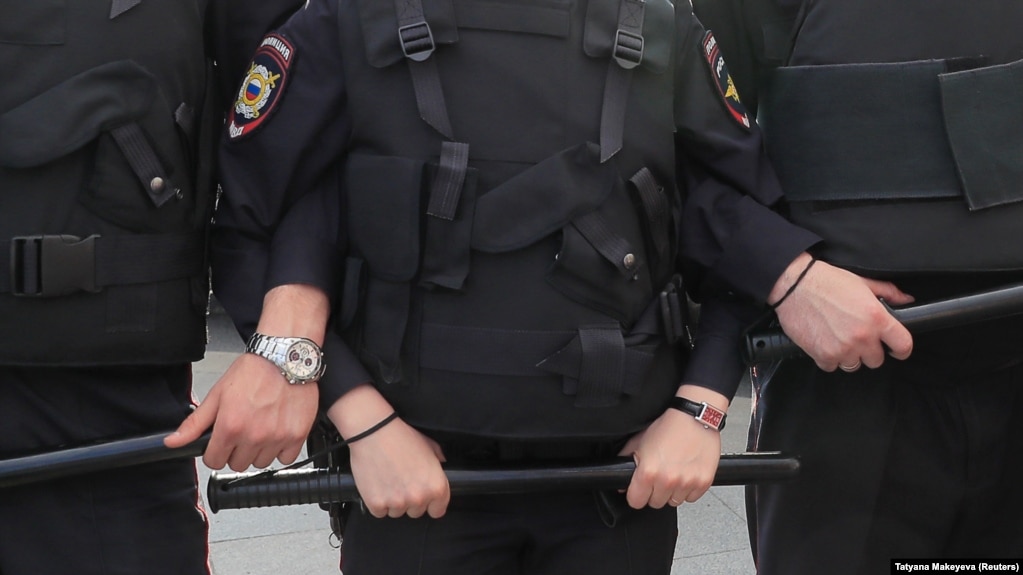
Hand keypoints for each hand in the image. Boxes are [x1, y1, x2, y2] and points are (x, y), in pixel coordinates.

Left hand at [165, 353, 319, 470]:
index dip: (215, 452)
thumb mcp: (218, 394)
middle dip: (237, 451)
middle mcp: (254, 435)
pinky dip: (281, 449)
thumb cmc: (254, 371)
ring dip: (259, 451)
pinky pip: (285, 458)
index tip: (222, 443)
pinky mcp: (297, 435)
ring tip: (262, 428)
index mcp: (230, 426)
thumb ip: (195, 423)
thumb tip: (173, 441)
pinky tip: (278, 431)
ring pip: (262, 463)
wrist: (286, 357)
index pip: (214, 461)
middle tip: (244, 430)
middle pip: (238, 465)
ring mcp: (277, 437)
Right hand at [326, 385, 449, 518]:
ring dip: (392, 501)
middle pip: (416, 512)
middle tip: (401, 481)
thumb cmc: (401, 436)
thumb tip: (442, 464)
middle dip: (409, 500)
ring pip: (397, 512)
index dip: (430, 503)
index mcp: (436, 486)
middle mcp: (418, 498)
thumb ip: (438, 459)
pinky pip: (379, 512)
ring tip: (388, 479)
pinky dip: (376, 502)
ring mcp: (397, 502)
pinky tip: (377, 484)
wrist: (373, 432)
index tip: (423, 497)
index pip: (438, 511)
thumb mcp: (428, 445)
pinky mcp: (376, 504)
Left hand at [619, 388, 723, 508]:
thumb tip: (621, 482)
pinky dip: (689, 489)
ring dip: (672, 491)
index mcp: (648, 472)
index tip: (640, 490)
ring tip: (674, 472)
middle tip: (659, 476)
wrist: (694, 417)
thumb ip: (626, 461)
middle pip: (655, 503)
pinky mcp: (703, 482)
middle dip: (655, 492)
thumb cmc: (668, 426)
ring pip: (674, 502)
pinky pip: (692, 498)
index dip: (636, 495)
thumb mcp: (639, 441)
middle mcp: (667, 480)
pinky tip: (686, 473)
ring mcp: (687, 483)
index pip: (636, 502)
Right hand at [771, 253, 914, 370]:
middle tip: (857, 338)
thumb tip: (907, 300)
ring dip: (848, 356)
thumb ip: (888, 292)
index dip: (901, 349)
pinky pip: (832, 367)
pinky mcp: (822, 355)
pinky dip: (829, 358)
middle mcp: (862, 337)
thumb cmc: (827, 281)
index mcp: (876, 318)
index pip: (903, 345)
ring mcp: (842, 348)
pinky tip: (824, 343)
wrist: (794, 286)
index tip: (895, 349)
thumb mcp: (862, 281)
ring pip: (854, 365)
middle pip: (876, 360)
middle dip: (869, 351)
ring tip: (838, 340)